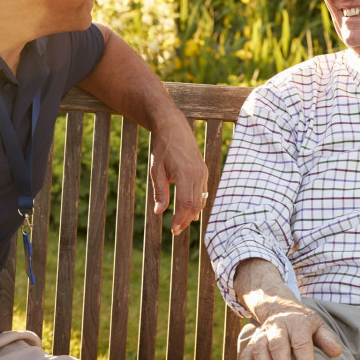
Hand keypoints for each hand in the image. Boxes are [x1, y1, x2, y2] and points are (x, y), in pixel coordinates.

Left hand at [149, 115, 207, 233]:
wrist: (173, 127)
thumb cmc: (162, 148)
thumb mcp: (156, 170)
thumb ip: (159, 192)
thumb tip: (159, 212)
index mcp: (185, 174)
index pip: (185, 204)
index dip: (180, 219)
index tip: (173, 230)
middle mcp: (197, 175)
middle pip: (194, 205)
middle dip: (185, 220)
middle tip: (175, 231)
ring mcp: (202, 172)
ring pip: (200, 200)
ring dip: (192, 214)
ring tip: (182, 224)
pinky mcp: (203, 171)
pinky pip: (202, 192)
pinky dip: (197, 203)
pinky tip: (191, 212)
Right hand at [240, 301, 342, 359]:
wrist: (279, 306)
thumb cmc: (302, 322)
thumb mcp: (317, 325)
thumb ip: (326, 338)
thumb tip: (337, 352)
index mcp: (297, 323)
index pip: (301, 342)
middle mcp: (278, 326)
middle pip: (277, 345)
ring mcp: (263, 333)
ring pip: (259, 348)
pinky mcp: (253, 339)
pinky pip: (246, 352)